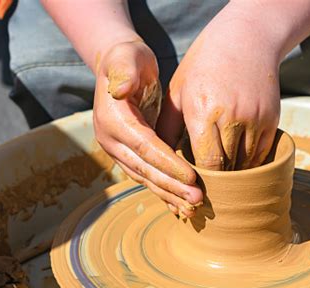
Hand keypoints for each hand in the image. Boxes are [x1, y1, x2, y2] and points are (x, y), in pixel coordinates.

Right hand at [94, 41, 202, 216]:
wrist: (120, 67)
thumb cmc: (129, 60)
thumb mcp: (127, 58)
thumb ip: (124, 72)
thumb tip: (119, 91)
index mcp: (113, 120)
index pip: (144, 147)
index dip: (168, 163)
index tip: (192, 177)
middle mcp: (111, 140)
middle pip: (145, 169)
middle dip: (172, 186)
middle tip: (198, 200)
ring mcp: (118, 150)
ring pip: (146, 178)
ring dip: (169, 194)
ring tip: (192, 208)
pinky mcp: (130, 154)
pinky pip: (147, 176)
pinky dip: (163, 191)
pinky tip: (178, 205)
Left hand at [157, 6, 280, 170]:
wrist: (245, 39)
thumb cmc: (204, 65)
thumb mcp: (178, 91)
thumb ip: (167, 126)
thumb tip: (158, 156)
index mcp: (203, 112)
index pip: (207, 162)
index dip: (202, 179)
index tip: (195, 185)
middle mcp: (231, 118)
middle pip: (227, 166)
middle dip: (217, 179)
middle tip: (208, 186)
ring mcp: (255, 119)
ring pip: (247, 163)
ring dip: (235, 172)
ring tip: (223, 175)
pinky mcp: (271, 119)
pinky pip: (262, 153)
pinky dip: (251, 162)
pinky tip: (240, 160)